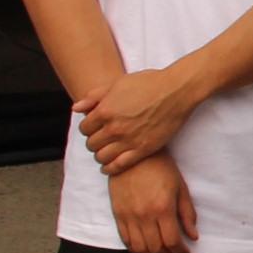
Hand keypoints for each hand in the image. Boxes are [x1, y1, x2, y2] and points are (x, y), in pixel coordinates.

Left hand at [75, 65, 199, 173]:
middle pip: (91, 144)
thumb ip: (94, 96)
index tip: (94, 128)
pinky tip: (110, 166)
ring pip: (102, 157)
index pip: (84, 129)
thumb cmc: (148, 83)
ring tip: (105, 152)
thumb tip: (76, 108)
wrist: (176, 91)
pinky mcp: (143, 149)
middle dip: (94, 142)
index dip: (87, 129)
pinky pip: (119, 165)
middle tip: (101, 140)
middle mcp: (114, 128)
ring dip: (101, 156)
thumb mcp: (117, 84)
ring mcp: (128, 140)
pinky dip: (111, 168)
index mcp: (105, 111)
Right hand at [108, 151, 198, 252]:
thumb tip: (193, 236)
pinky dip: (136, 249)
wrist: (133, 156)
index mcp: (163, 208)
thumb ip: (187, 213)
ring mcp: (129, 216)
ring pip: (139, 248)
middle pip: (156, 248)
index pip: (172, 241)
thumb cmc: (161, 168)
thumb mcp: (180, 188)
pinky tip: (145, 249)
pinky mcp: (118, 215)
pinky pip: (125, 240)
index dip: (180, 252)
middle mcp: (144, 216)